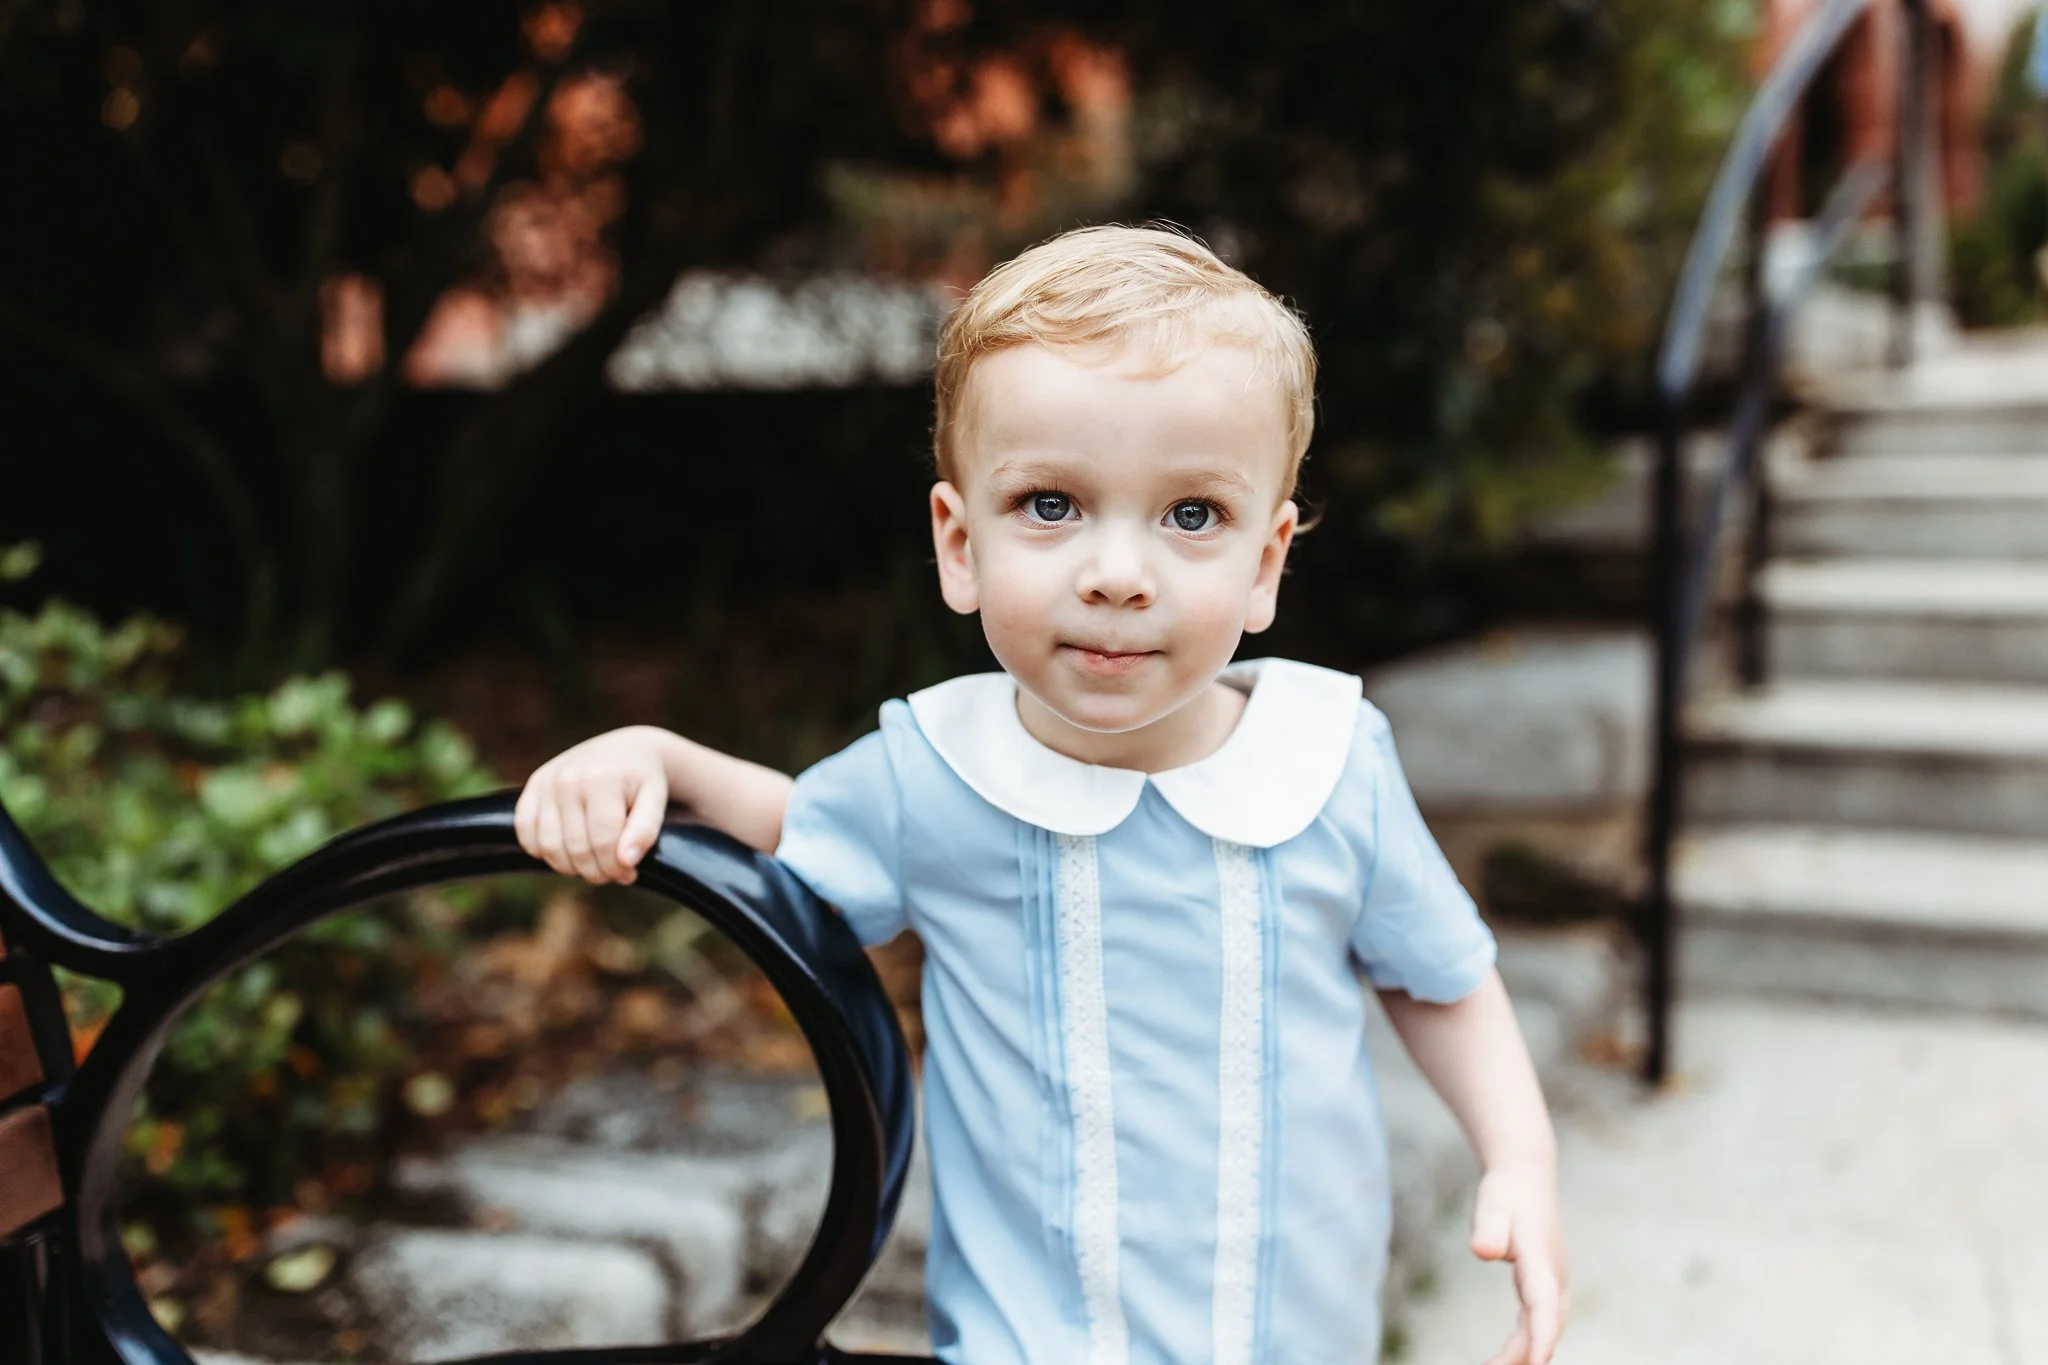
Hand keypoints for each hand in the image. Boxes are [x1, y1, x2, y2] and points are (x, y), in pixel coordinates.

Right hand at [514, 727, 672, 884]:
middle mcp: (568, 779)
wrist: (625, 749)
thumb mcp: (655, 799)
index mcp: (601, 780)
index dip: (615, 867)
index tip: (629, 875)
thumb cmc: (642, 780)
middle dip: (596, 872)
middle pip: (576, 848)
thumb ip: (645, 831)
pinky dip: (541, 850)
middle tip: (612, 874)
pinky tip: (565, 851)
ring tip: (592, 864)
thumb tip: (626, 862)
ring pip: (549, 846)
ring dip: (570, 867)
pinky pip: (525, 830)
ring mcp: (547, 781)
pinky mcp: (534, 784)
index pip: (603, 842)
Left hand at [1469, 1163, 1568, 1364]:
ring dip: (1526, 1352)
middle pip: (1546, 1325)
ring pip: (1546, 1327)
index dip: (1542, 1335)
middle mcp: (1554, 1276)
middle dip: (1525, 1355)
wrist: (1526, 1176)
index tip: (1539, 1362)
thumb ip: (1488, 1228)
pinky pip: (1540, 1321)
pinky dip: (1527, 1341)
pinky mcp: (1545, 1284)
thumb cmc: (1506, 1192)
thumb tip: (1483, 1252)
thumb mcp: (1492, 1204)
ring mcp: (1553, 1282)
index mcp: (1541, 1260)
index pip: (1544, 1304)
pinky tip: (1507, 1356)